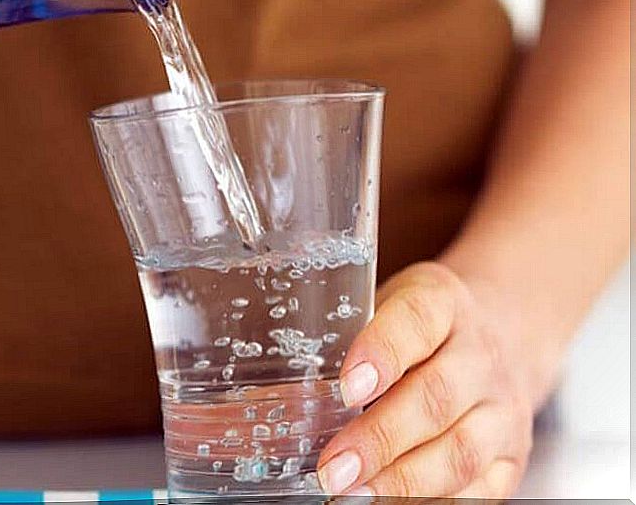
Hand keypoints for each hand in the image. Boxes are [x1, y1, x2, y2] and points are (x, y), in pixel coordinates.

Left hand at [315, 261, 535, 498]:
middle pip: (435, 397)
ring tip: (353, 496)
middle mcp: (481, 354)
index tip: (346, 388)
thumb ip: (341, 338)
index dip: (381, 353)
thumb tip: (275, 396)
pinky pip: (480, 489)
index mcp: (442, 303)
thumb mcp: (382, 306)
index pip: (416, 321)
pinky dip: (433, 501)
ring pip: (460, 451)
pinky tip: (389, 503)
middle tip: (332, 469)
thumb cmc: (416, 329)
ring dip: (403, 481)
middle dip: (379, 438)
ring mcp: (503, 409)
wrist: (504, 337)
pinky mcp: (512, 456)